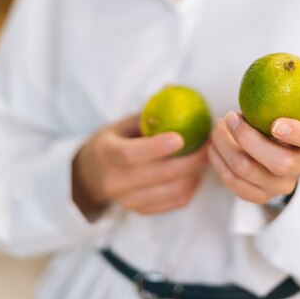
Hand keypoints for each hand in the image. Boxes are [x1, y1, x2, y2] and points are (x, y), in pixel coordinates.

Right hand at [72, 115, 208, 217]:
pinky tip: (195, 172)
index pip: (129, 154)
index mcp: (106, 153)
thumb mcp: (123, 124)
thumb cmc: (113, 141)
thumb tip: (171, 88)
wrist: (91, 175)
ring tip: (205, 156)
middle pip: (157, 175)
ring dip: (194, 174)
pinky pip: (173, 203)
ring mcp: (126, 200)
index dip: (155, 148)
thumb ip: (148, 112)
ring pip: (170, 192)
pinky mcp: (140, 210)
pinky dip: (190, 187)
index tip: (180, 138)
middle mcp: (113, 181)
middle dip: (189, 160)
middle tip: (208, 144)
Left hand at [208, 65, 299, 204]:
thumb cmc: (284, 116)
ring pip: (249, 171)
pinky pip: (235, 184)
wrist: (273, 149)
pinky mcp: (259, 196)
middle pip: (280, 163)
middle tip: (229, 117)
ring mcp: (280, 185)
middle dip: (249, 139)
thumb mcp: (298, 99)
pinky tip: (213, 147)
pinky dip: (219, 163)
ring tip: (217, 127)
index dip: (298, 133)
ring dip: (226, 146)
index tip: (274, 122)